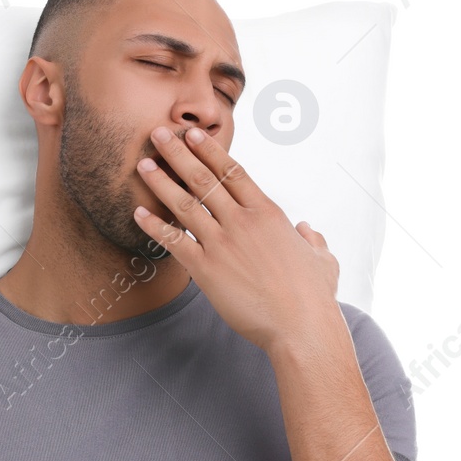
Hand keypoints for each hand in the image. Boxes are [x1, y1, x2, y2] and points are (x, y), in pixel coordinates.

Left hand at [133, 125, 342, 354]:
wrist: (301, 327)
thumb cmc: (314, 296)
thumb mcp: (322, 259)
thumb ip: (312, 239)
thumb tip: (306, 229)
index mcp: (269, 213)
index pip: (233, 171)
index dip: (209, 150)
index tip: (192, 133)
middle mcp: (242, 222)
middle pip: (204, 179)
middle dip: (178, 153)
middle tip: (158, 133)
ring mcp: (223, 244)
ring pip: (185, 204)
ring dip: (161, 182)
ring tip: (142, 164)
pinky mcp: (207, 270)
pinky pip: (174, 243)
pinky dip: (154, 227)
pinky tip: (138, 213)